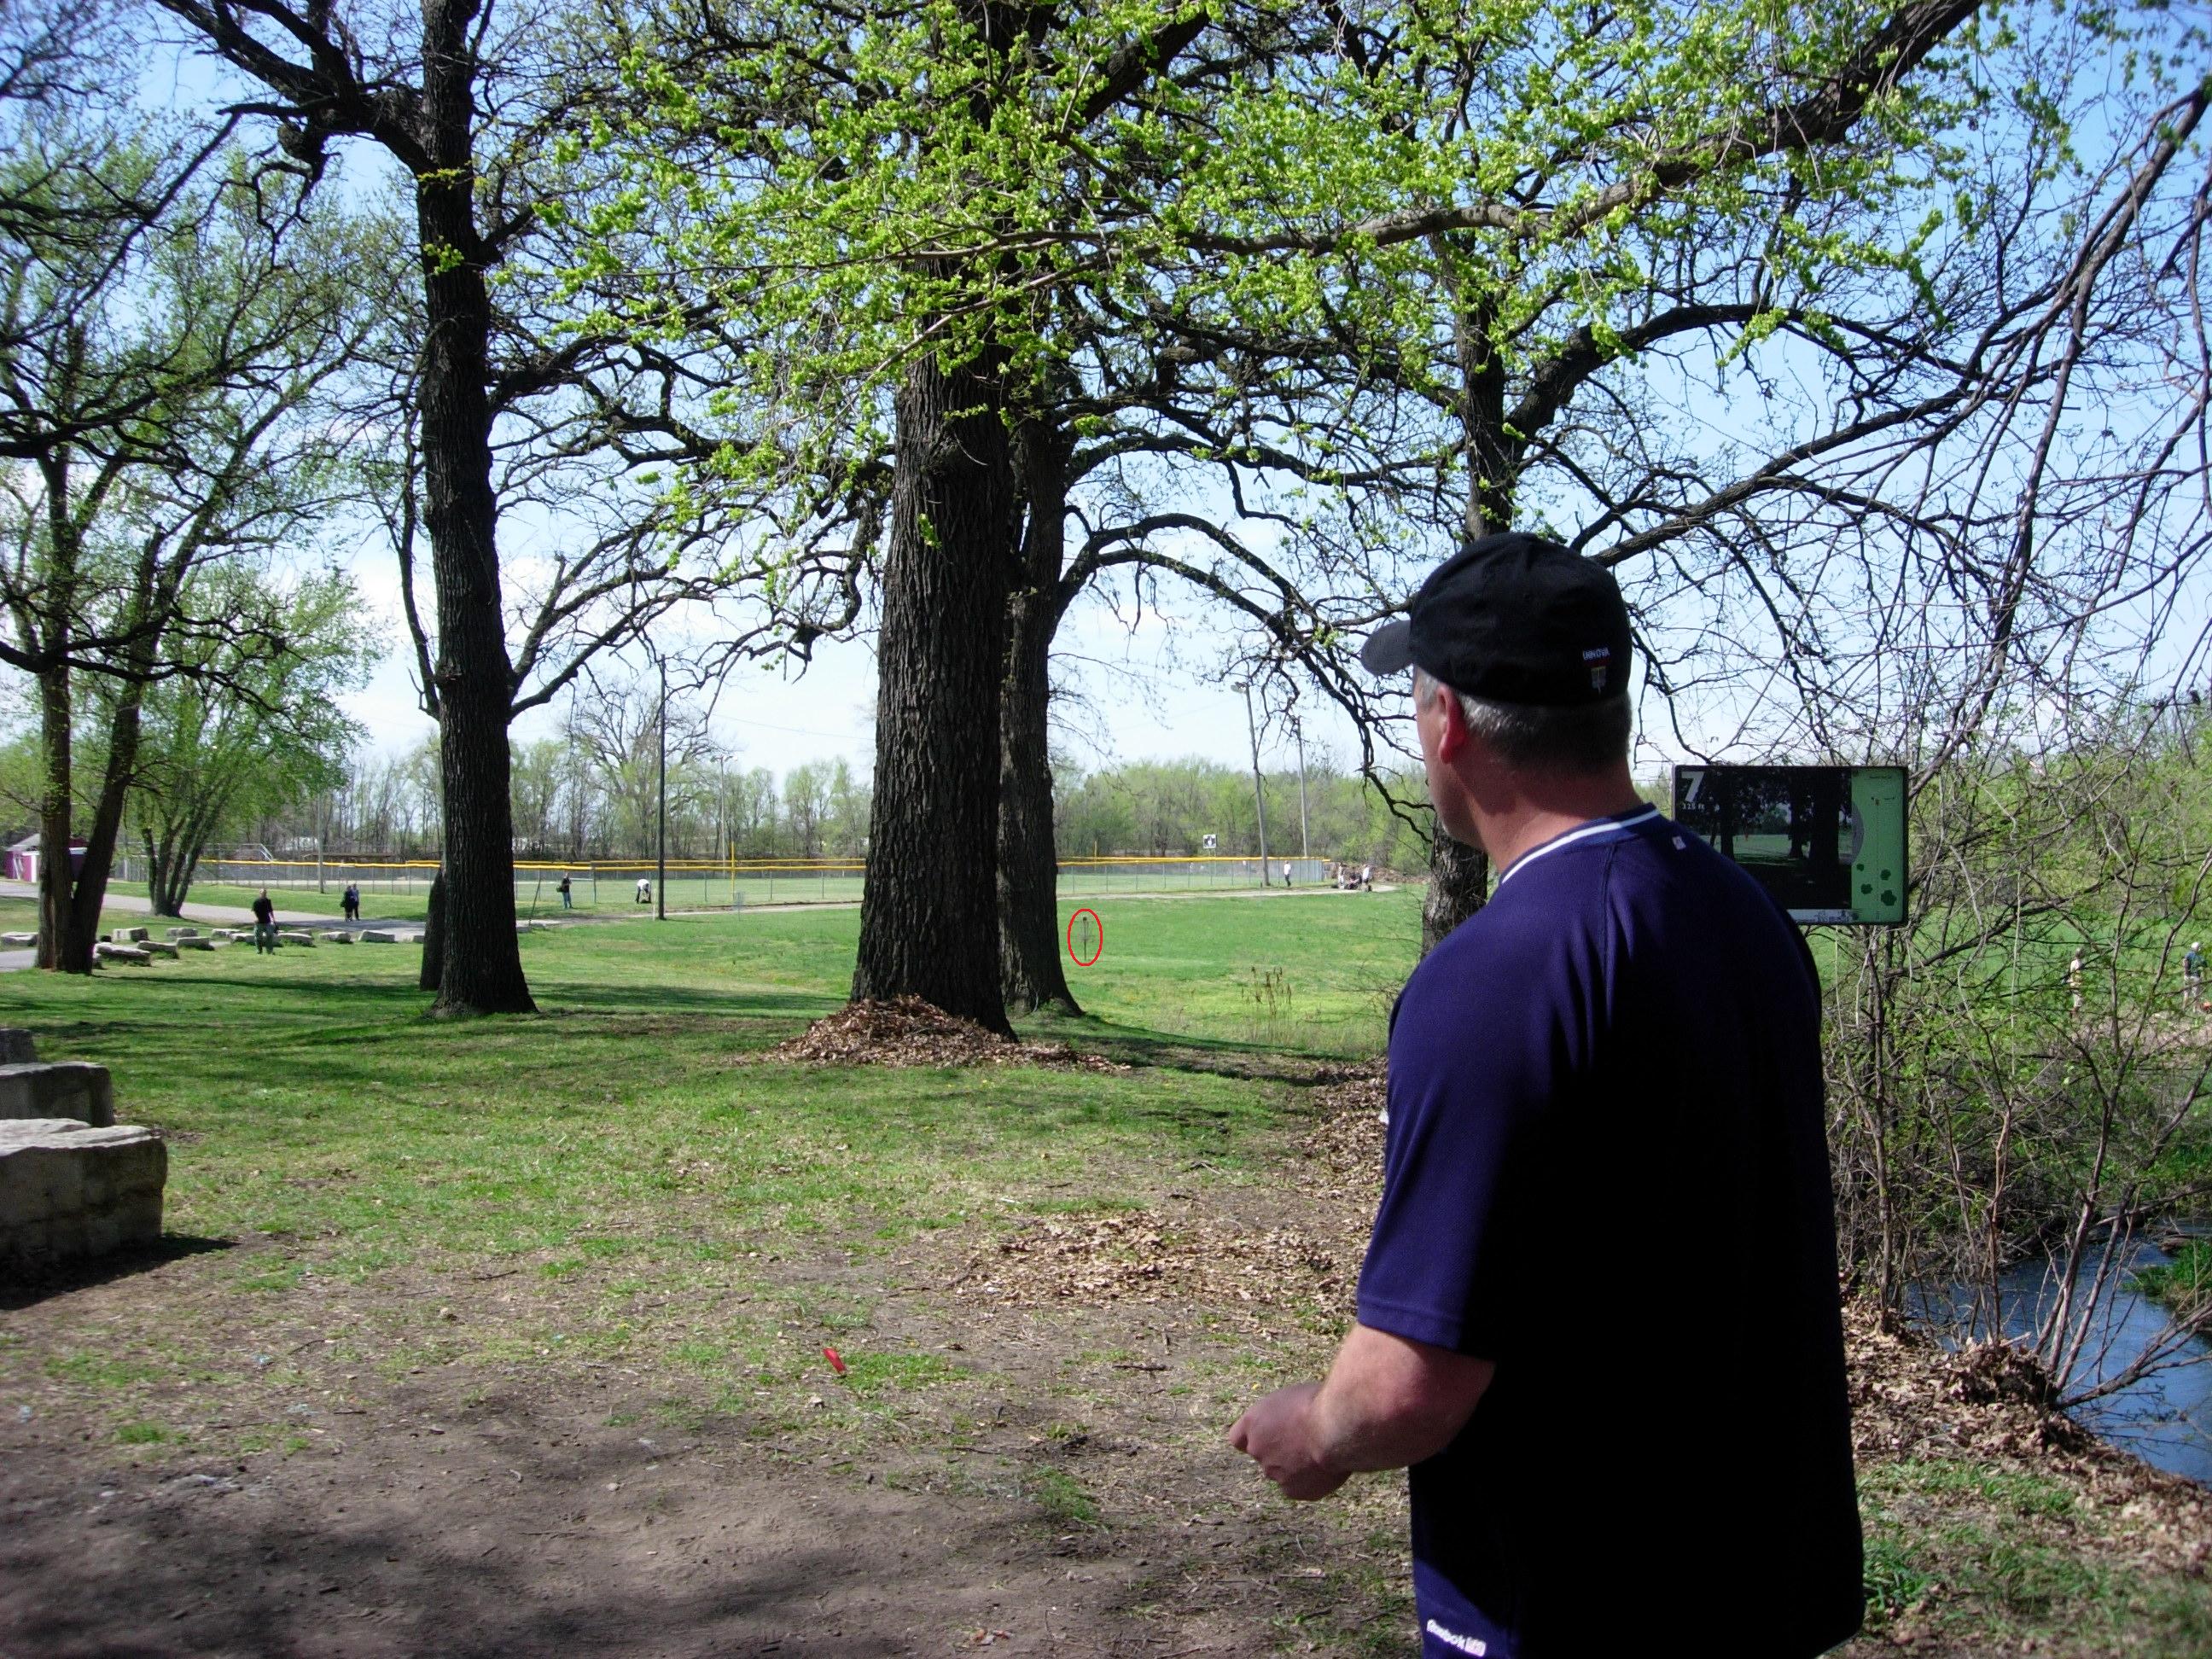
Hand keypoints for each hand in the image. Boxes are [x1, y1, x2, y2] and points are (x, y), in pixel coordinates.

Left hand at [1228, 1383, 1348, 1500]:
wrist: (1335, 1429)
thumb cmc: (1317, 1404)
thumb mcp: (1292, 1397)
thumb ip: (1281, 1414)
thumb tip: (1286, 1421)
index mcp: (1253, 1423)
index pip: (1238, 1438)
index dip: (1254, 1437)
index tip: (1268, 1434)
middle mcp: (1258, 1450)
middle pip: (1263, 1455)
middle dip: (1279, 1451)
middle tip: (1304, 1441)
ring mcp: (1274, 1473)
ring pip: (1281, 1473)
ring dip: (1295, 1466)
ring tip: (1320, 1452)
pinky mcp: (1293, 1491)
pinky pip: (1298, 1488)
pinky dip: (1309, 1482)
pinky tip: (1324, 1469)